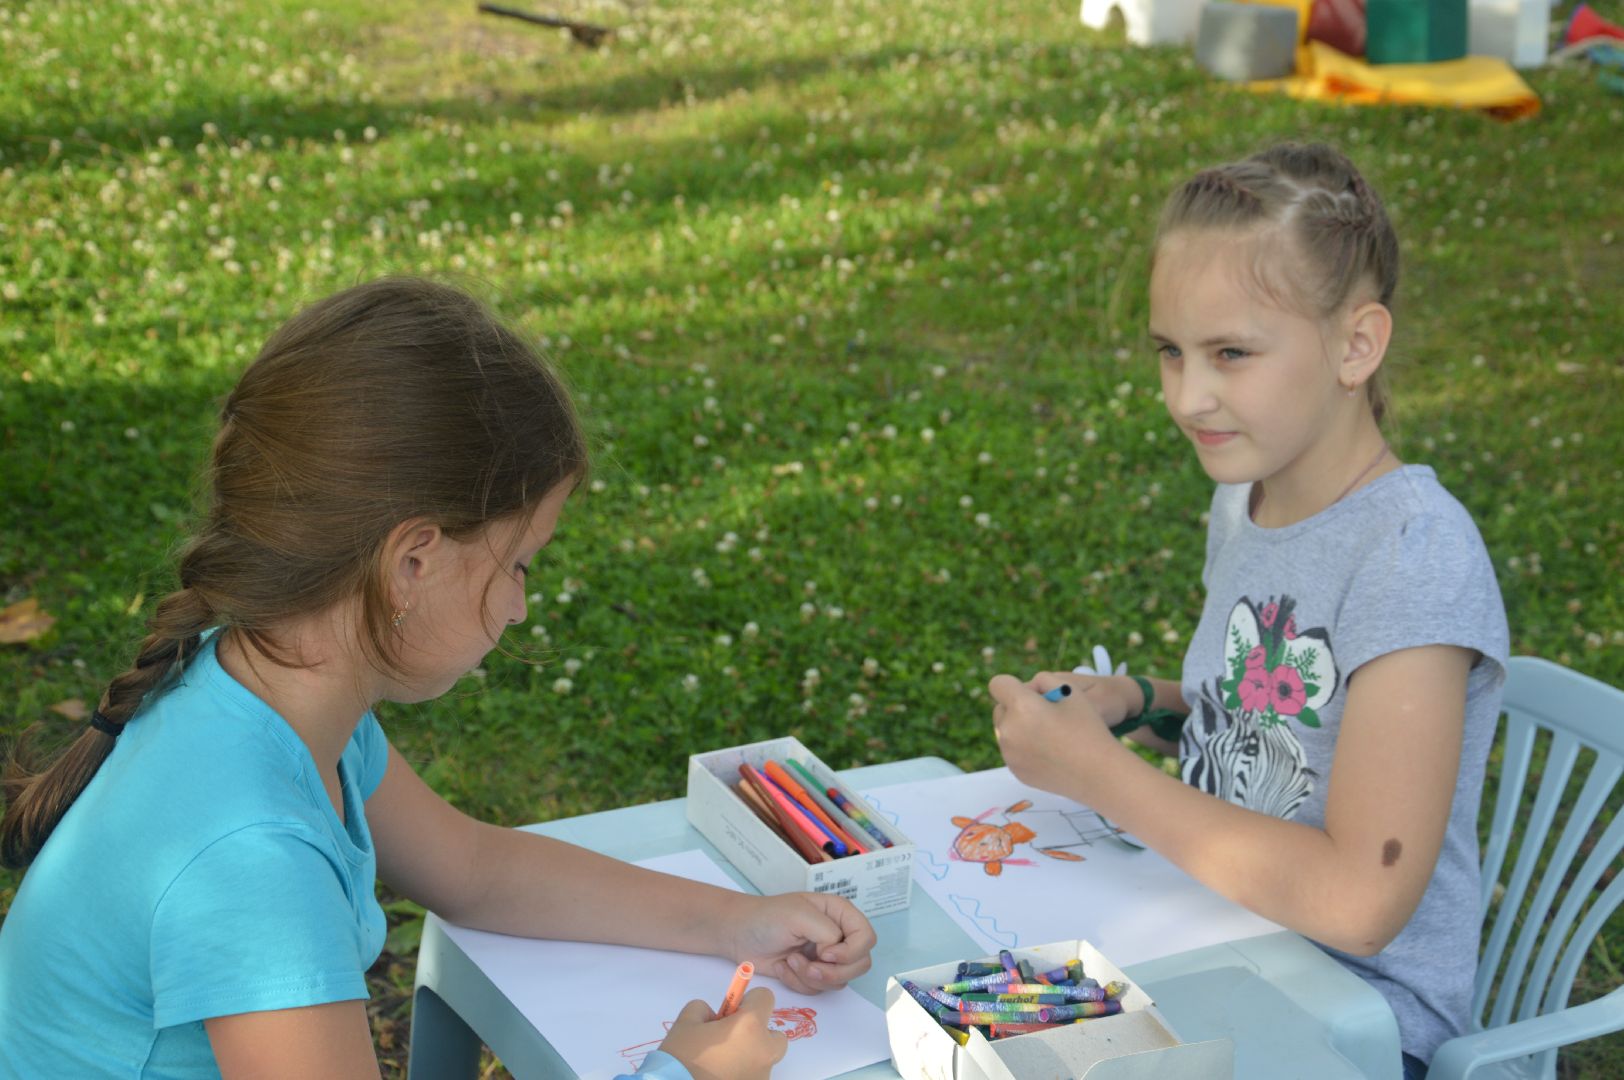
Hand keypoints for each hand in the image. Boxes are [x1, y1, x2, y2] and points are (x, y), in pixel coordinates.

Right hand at [657, 988, 785, 1079]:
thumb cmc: (682, 1057)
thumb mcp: (686, 1022)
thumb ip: (705, 1010)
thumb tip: (716, 1020)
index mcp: (750, 1026)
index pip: (765, 997)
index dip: (748, 1000)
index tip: (731, 1012)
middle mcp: (764, 1051)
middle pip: (774, 1035)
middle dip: (757, 1033)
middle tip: (730, 1040)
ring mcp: (762, 1076)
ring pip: (764, 1059)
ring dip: (750, 1057)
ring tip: (721, 1065)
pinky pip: (754, 1076)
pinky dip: (743, 1074)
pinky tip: (720, 1078)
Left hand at [728, 892, 875, 992]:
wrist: (738, 934)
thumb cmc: (766, 918)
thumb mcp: (798, 915)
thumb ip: (827, 931)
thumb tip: (834, 954)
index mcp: (840, 913)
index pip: (867, 938)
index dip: (851, 951)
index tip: (825, 953)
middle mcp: (838, 935)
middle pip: (860, 964)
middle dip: (832, 972)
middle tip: (808, 966)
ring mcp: (826, 956)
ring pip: (840, 981)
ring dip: (812, 977)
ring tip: (790, 961)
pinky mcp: (812, 973)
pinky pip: (820, 990)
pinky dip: (799, 983)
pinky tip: (783, 966)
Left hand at [989, 673, 1120, 794]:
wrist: (1098, 774)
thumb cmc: (1087, 728)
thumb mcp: (1071, 691)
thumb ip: (1043, 680)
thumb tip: (1027, 688)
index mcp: (1021, 707)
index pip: (999, 684)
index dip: (1014, 685)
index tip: (1032, 695)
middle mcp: (1008, 730)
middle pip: (1000, 709)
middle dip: (1016, 707)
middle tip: (1045, 715)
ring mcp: (1010, 754)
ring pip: (1005, 731)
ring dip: (1019, 728)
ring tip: (1050, 734)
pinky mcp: (1016, 771)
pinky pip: (1013, 751)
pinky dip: (1024, 748)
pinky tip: (1050, 751)